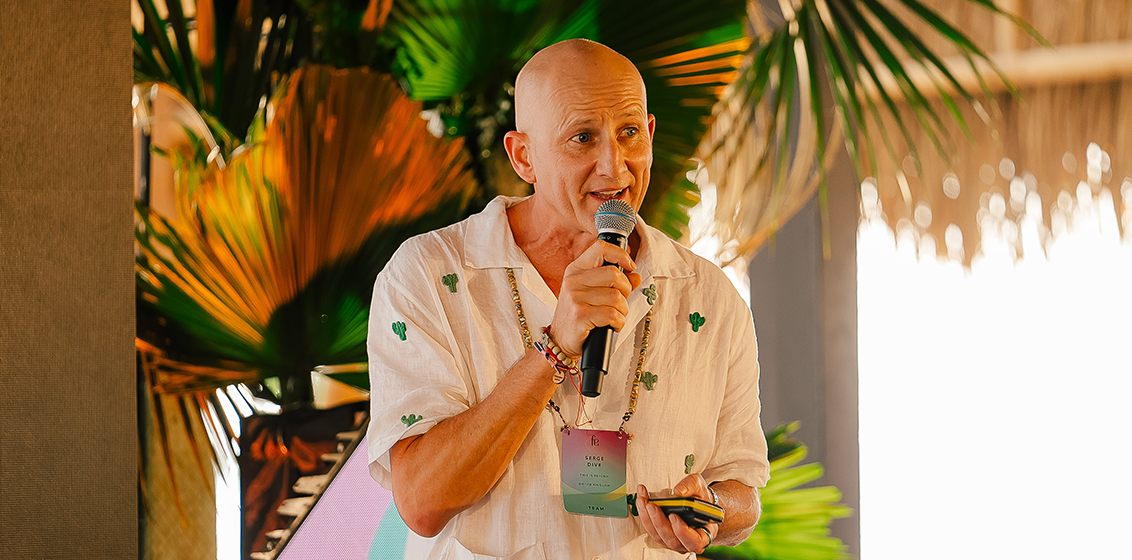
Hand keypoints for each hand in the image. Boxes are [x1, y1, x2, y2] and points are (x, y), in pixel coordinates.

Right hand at [548, 240, 641, 355]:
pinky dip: (618, 323)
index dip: (620, 254)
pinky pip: (612, 315)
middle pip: (614, 274)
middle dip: (626, 290)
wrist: (561, 340)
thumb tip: (636, 276)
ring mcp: (575, 297)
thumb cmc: (580, 315)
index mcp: (576, 270)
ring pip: (616, 297)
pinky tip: (612, 326)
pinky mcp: (580, 315)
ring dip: (622, 310)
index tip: (630, 266)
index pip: (600, 249)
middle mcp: (573, 281)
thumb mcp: (593, 293)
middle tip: (621, 302)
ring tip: (614, 316)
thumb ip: (614, 282)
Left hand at [636, 475, 719, 554]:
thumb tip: (679, 491)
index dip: (683, 531)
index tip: (673, 516)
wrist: (696, 502)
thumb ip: (691, 486)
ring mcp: (674, 540)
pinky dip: (645, 515)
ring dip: (648, 518)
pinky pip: (651, 530)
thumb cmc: (701, 499)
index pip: (694, 542)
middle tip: (652, 506)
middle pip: (672, 540)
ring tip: (643, 500)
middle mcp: (687, 541)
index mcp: (702, 534)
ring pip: (658, 536)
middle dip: (659, 522)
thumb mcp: (700, 487)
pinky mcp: (662, 535)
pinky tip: (642, 501)